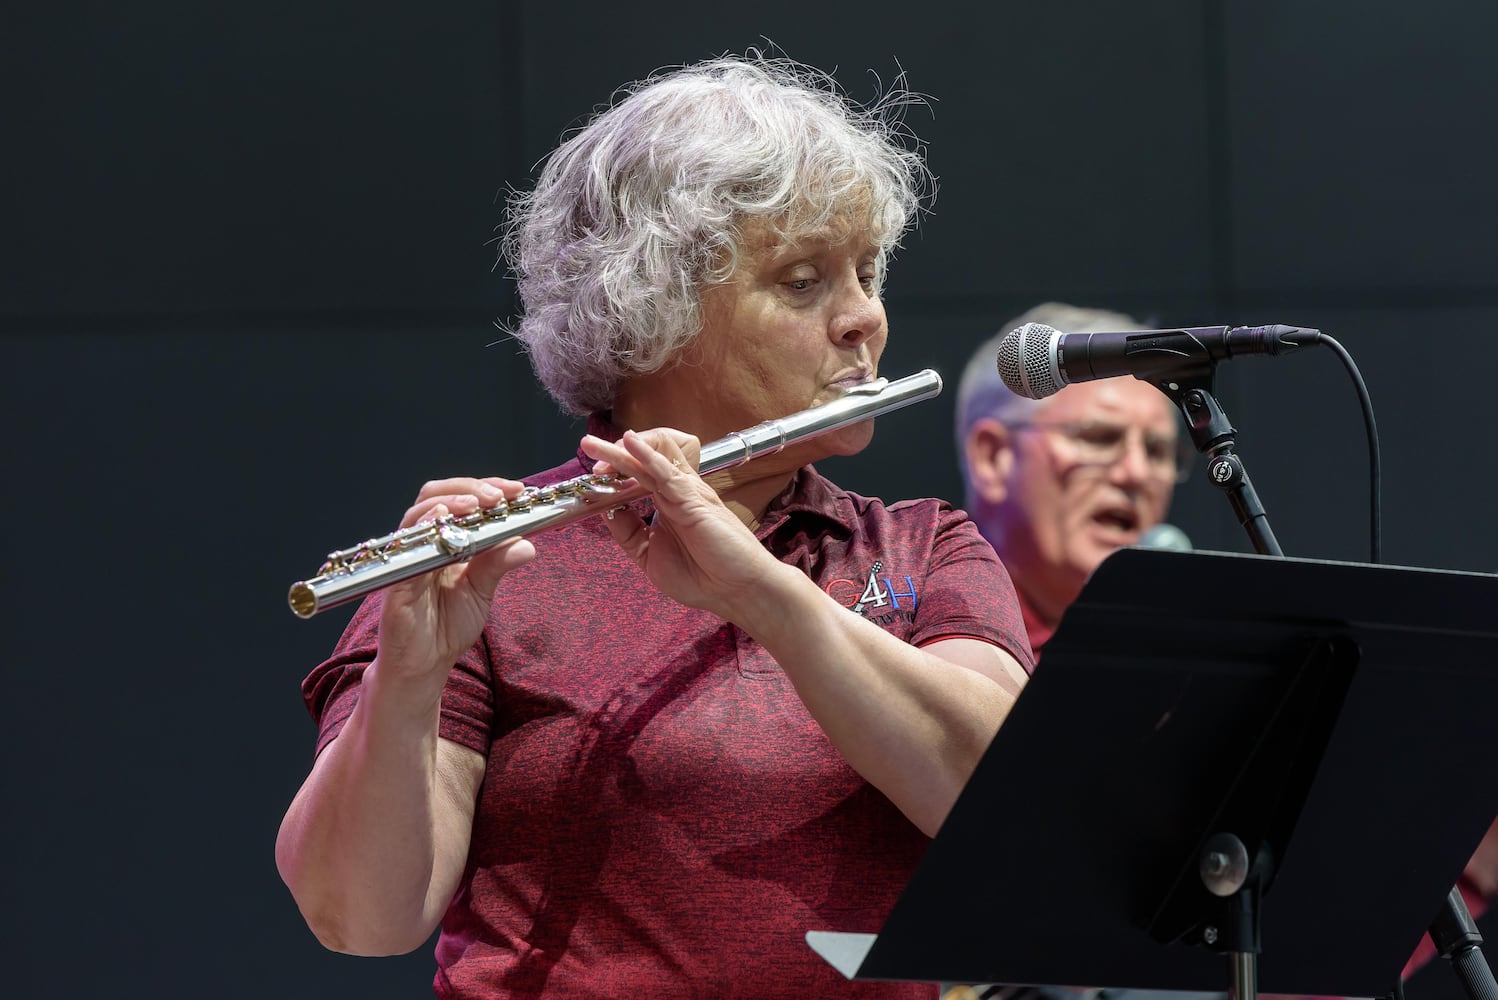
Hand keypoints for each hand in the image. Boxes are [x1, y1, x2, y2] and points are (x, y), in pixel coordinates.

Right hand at [376, 476, 536, 686]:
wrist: (424, 666)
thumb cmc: (447, 627)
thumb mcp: (482, 592)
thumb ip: (498, 565)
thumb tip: (527, 543)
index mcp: (446, 541)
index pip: (461, 500)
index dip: (487, 488)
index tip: (516, 490)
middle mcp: (425, 543)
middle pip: (437, 494)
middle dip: (470, 488)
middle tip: (498, 495)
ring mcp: (408, 557)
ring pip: (420, 512)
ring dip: (450, 501)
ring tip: (476, 503)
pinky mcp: (396, 578)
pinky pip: (405, 546)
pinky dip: (424, 527)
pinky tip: (442, 519)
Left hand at [581, 429, 783, 616]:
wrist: (737, 592)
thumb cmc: (702, 577)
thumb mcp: (649, 556)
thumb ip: (628, 532)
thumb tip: (605, 510)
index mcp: (666, 503)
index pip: (636, 474)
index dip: (611, 472)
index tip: (589, 478)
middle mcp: (676, 492)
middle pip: (640, 460)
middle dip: (611, 453)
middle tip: (588, 449)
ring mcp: (685, 492)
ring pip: (650, 458)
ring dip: (621, 451)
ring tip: (595, 446)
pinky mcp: (693, 498)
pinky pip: (666, 471)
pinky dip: (646, 456)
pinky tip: (628, 443)